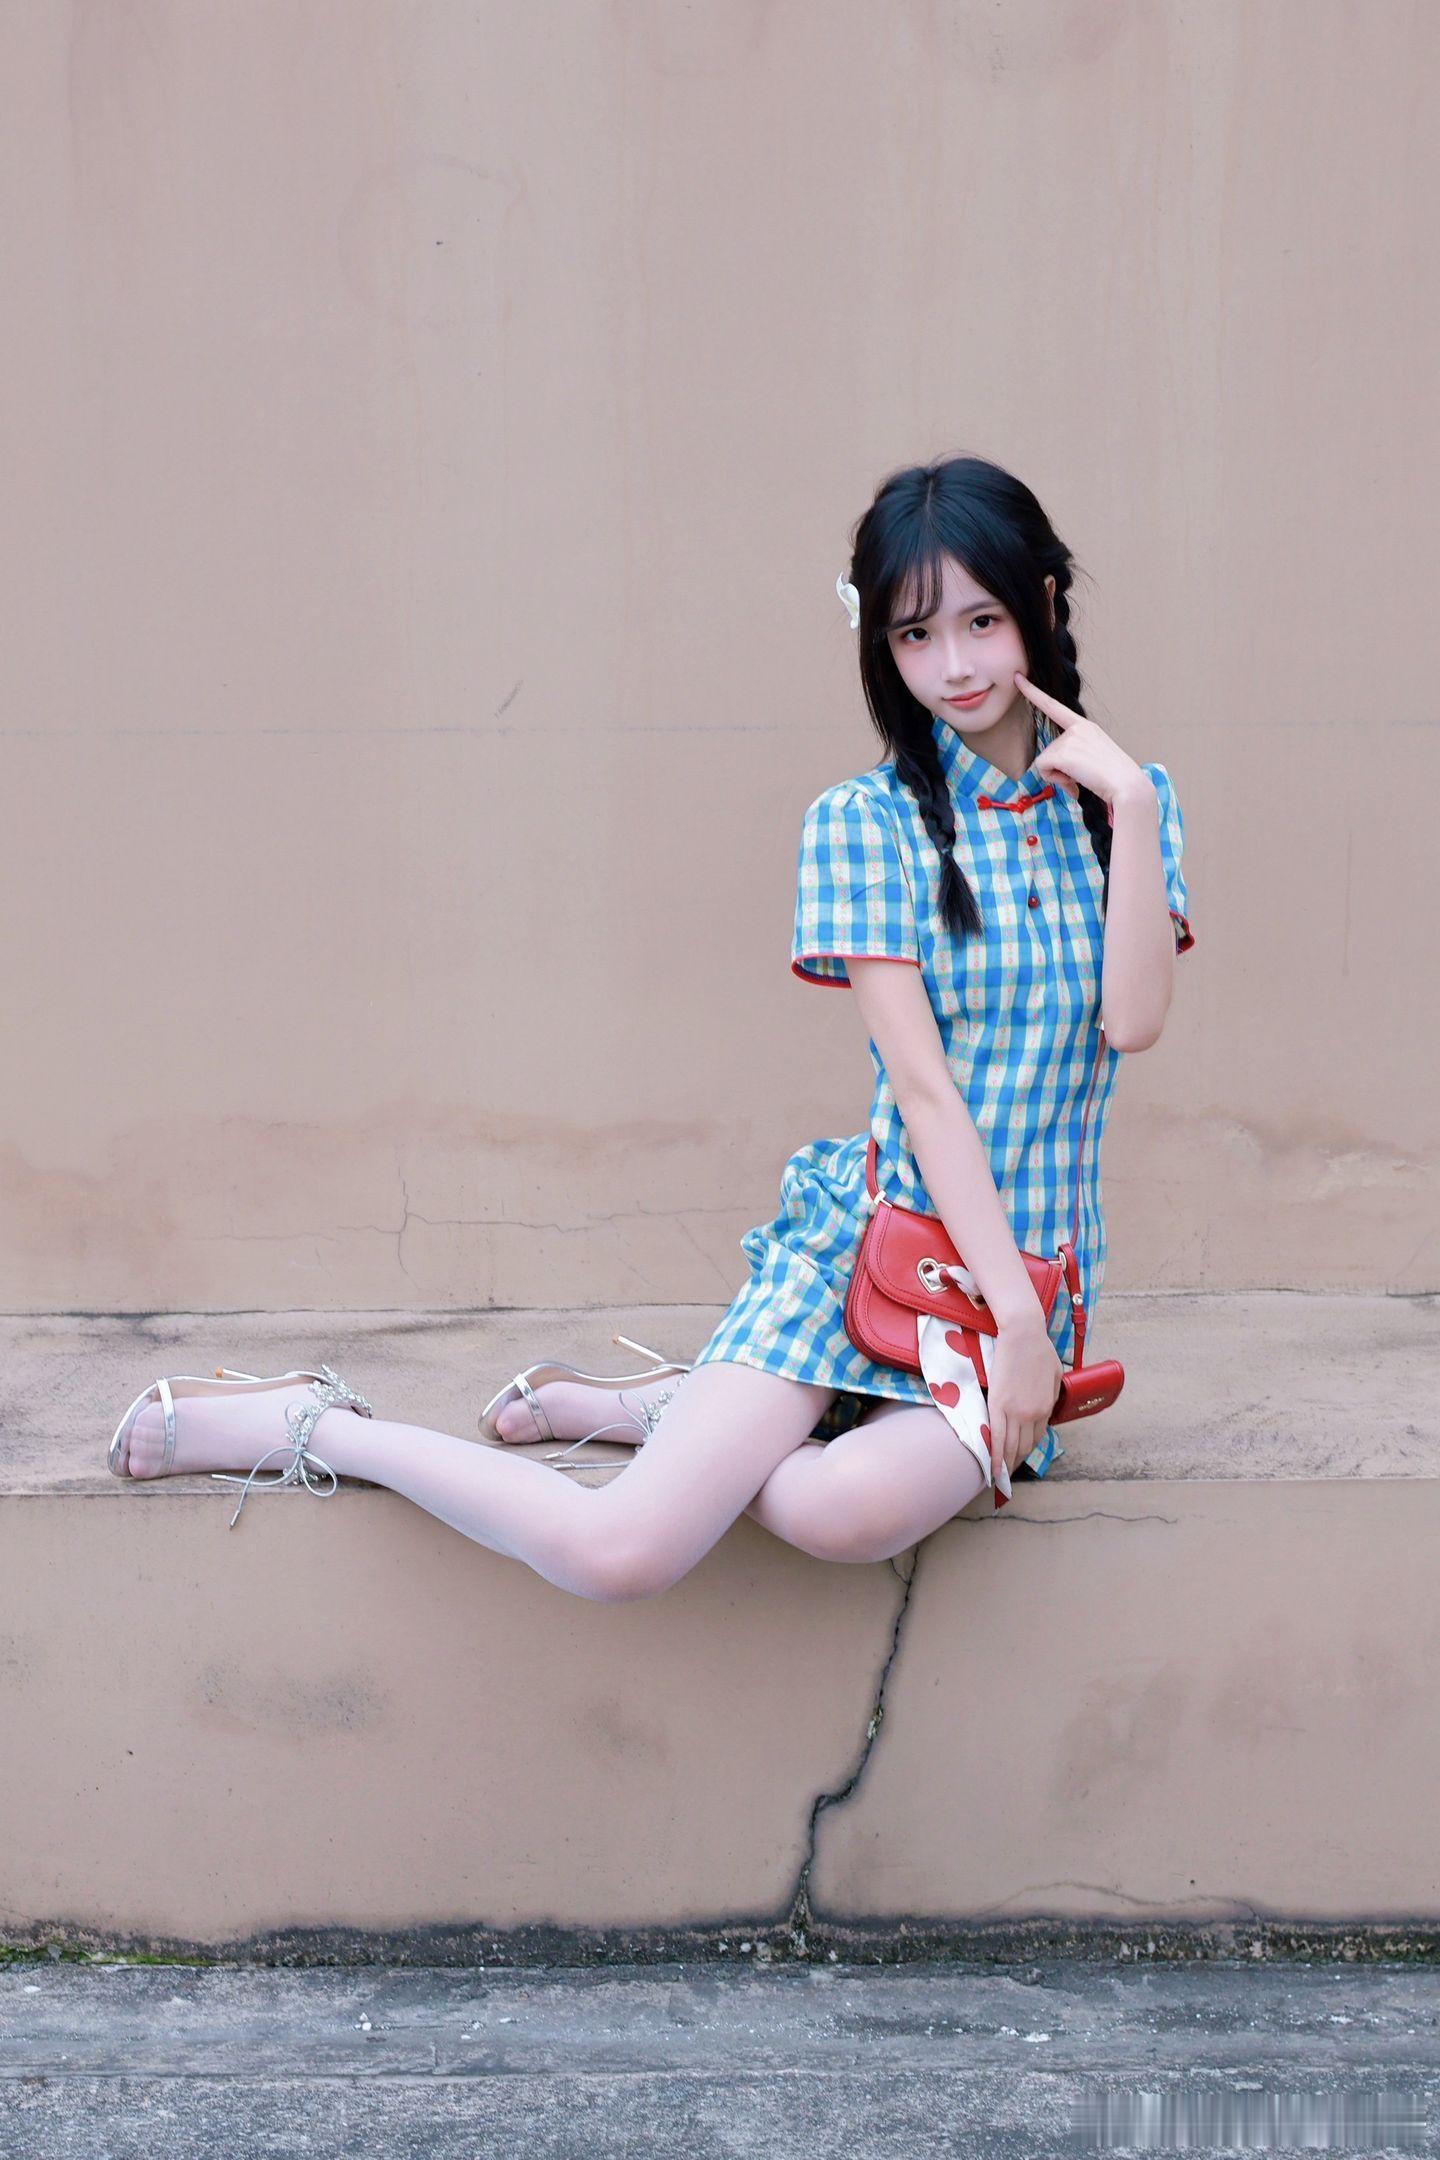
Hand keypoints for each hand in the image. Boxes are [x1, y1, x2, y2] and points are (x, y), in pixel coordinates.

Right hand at [983, 1314, 1062, 1481]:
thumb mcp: (1055, 1375)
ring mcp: (1015, 1411)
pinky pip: (997, 1437)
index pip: (1037, 1438)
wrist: (1023, 1334)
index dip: (1027, 1451)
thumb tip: (1044, 1409)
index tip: (1020, 1458)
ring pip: (1011, 1447)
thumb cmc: (1039, 1349)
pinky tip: (992, 1469)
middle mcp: (1032, 1414)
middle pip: (1024, 1447)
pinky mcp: (998, 1405)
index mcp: (1046, 1408)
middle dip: (1016, 1463)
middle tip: (1008, 1475)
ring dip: (1006, 1465)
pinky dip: (995, 1457)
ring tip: (999, 1477)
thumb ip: (1051, 1396)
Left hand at [1014, 672, 1150, 808]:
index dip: (1033, 692)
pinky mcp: (1063, 752)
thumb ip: (1076, 760)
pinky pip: (1043, 769)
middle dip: (1060, 768)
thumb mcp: (1095, 759)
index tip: (1017, 677)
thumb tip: (1069, 786)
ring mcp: (1070, 738)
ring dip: (1059, 775)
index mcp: (1085, 726)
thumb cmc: (1114, 778)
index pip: (1054, 706)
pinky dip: (1056, 779)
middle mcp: (1077, 727)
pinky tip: (1075, 780)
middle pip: (1049, 750)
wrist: (1127, 784)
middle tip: (1084, 775)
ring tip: (1083, 777)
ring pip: (1045, 761)